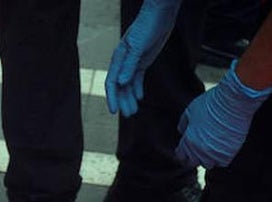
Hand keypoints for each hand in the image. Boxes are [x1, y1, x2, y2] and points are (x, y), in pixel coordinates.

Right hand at [105, 0, 182, 117]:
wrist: (159, 15)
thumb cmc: (147, 27)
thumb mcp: (138, 46)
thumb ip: (129, 64)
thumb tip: (121, 82)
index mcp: (119, 58)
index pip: (111, 82)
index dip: (112, 97)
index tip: (114, 111)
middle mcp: (123, 62)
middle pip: (120, 86)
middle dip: (122, 101)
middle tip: (128, 116)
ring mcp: (133, 62)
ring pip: (128, 84)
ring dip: (130, 98)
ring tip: (133, 112)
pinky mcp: (143, 61)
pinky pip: (137, 78)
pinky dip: (137, 88)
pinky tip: (139, 98)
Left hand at [175, 60, 271, 168]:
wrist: (233, 101)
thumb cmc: (212, 102)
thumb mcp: (191, 109)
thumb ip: (184, 123)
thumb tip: (182, 132)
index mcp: (189, 140)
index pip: (181, 156)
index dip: (183, 153)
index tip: (186, 150)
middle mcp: (200, 150)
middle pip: (194, 163)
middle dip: (194, 157)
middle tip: (200, 149)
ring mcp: (215, 153)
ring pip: (208, 164)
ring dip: (208, 158)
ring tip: (212, 148)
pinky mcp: (229, 153)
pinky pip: (222, 162)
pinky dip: (222, 157)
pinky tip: (222, 149)